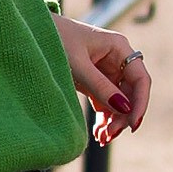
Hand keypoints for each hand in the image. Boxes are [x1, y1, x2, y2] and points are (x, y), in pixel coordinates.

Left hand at [58, 18, 151, 147]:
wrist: (32, 33)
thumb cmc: (55, 40)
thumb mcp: (77, 65)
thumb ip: (100, 86)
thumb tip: (124, 109)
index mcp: (118, 47)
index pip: (140, 79)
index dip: (140, 103)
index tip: (133, 125)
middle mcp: (117, 59)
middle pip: (131, 93)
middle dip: (123, 116)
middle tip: (109, 135)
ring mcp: (107, 71)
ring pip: (120, 101)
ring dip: (114, 121)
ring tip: (102, 138)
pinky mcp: (95, 81)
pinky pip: (106, 103)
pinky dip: (104, 118)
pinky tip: (98, 133)